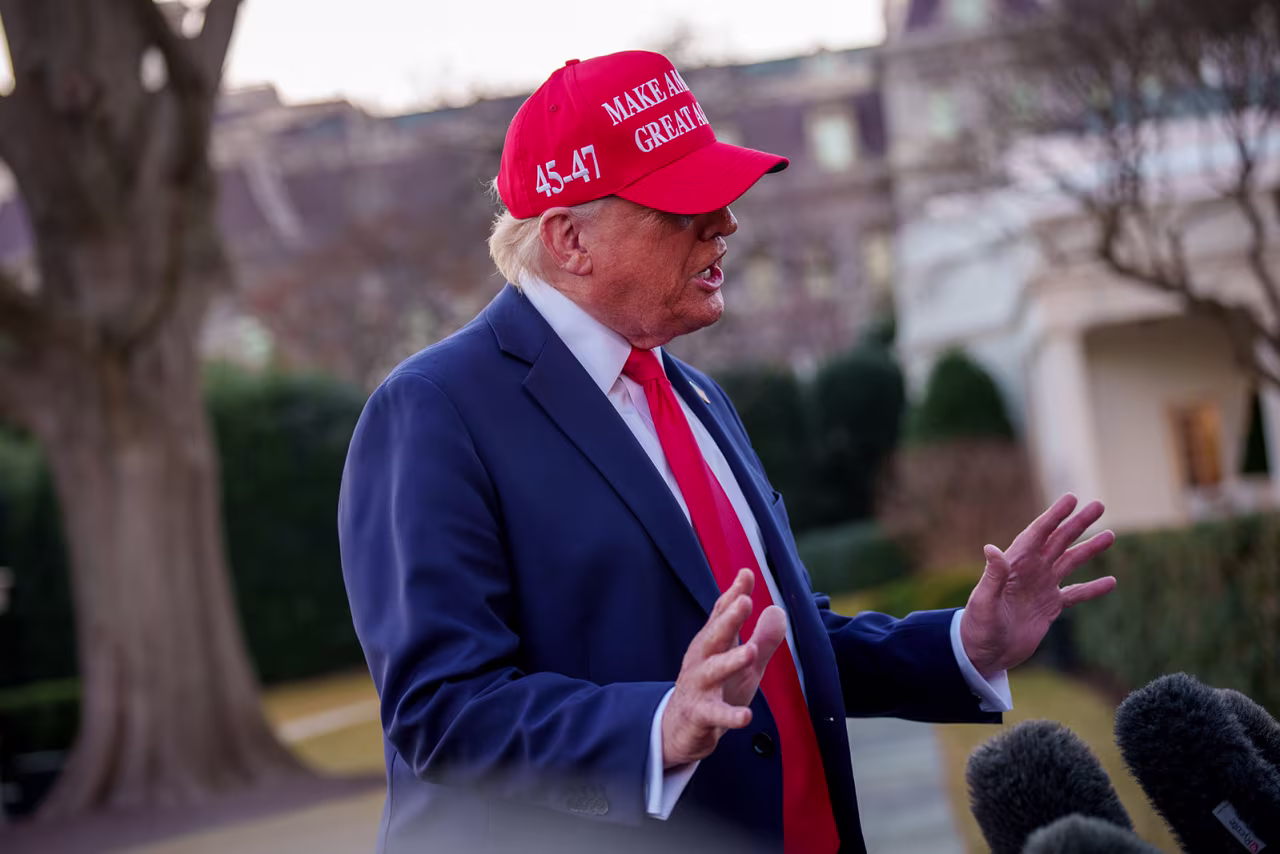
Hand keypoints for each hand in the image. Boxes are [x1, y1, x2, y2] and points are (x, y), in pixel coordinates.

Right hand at [662, 568, 786, 767]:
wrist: (680, 728)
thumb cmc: (715, 689)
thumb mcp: (742, 664)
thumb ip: (761, 638)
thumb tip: (777, 609)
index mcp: (713, 643)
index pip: (722, 614)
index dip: (734, 594)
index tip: (747, 574)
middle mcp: (703, 660)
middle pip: (715, 635)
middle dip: (729, 618)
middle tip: (745, 600)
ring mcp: (699, 686)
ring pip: (713, 671)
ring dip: (730, 661)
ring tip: (749, 652)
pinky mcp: (699, 714)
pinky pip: (715, 714)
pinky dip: (729, 716)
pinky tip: (746, 716)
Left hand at [960, 493, 1116, 676]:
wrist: (983, 654)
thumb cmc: (977, 626)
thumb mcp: (983, 602)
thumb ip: (991, 577)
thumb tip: (991, 548)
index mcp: (1014, 565)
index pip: (1038, 534)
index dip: (1054, 516)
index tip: (1071, 499)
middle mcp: (1030, 571)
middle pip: (1058, 541)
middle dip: (1078, 523)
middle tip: (1099, 505)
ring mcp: (1041, 587)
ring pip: (1070, 562)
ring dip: (1089, 549)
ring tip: (1110, 535)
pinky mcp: (1049, 607)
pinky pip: (1075, 594)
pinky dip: (1093, 589)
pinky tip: (1111, 582)